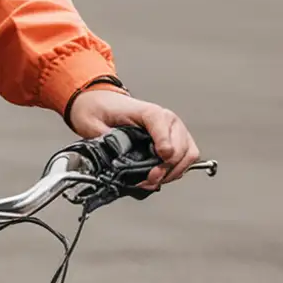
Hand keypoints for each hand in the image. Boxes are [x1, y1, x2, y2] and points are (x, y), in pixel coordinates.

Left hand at [66, 87, 199, 188]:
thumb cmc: (100, 109)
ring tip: (154, 179)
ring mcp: (172, 130)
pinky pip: (185, 158)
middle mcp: (166, 120)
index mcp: (148, 112)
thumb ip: (107, 141)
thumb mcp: (94, 123)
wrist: (100, 103)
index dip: (164, 147)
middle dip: (167, 168)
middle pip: (182, 146)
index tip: (158, 162)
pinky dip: (175, 171)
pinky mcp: (173, 140)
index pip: (165, 126)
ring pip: (188, 154)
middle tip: (151, 178)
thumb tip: (118, 160)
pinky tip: (159, 176)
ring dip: (173, 172)